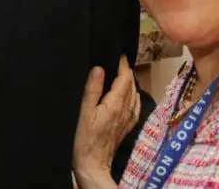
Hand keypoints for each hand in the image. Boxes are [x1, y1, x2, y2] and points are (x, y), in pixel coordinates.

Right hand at [73, 56, 140, 188]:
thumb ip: (92, 90)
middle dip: (127, 72)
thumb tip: (99, 69)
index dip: (123, 65)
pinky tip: (129, 97)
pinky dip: (133, 97)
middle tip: (119, 62)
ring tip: (122, 76)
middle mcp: (125, 111)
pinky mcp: (125, 128)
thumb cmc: (85, 140)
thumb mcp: (84, 112)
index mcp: (115, 104)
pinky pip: (134, 108)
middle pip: (132, 86)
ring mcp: (127, 120)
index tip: (119, 54)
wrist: (93, 164)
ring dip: (130, 84)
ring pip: (134, 96)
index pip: (125, 79)